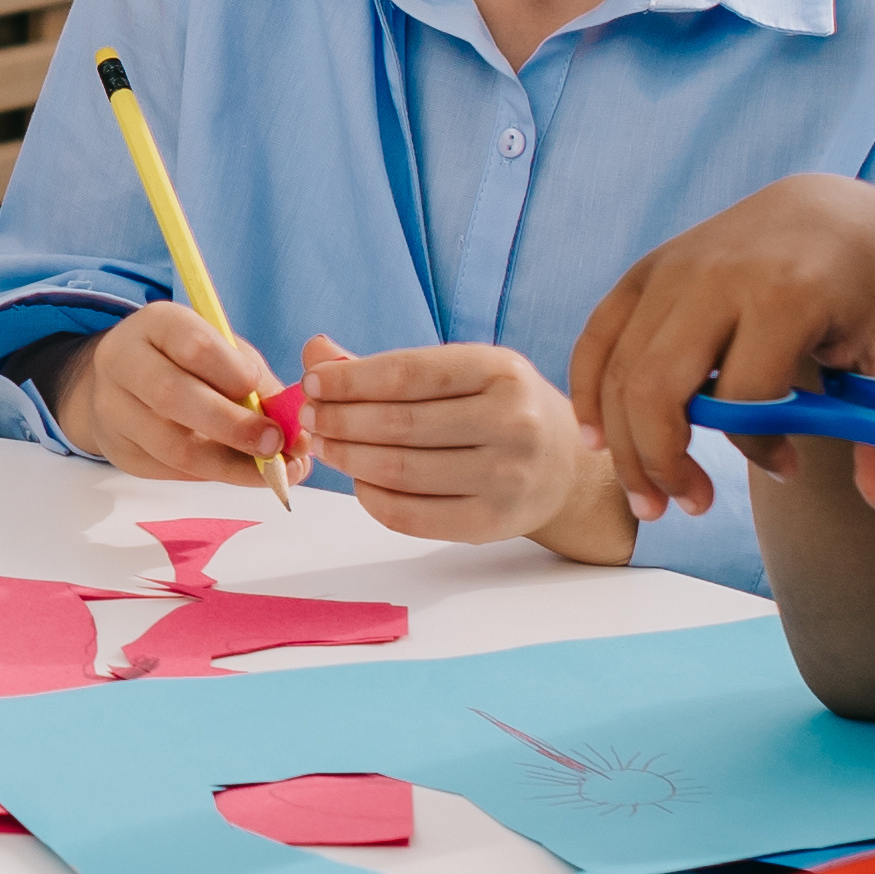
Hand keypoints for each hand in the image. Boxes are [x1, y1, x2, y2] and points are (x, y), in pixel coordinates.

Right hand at [47, 298, 297, 484]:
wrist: (121, 381)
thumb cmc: (186, 362)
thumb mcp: (220, 351)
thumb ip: (256, 383)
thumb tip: (295, 433)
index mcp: (155, 324)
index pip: (194, 346)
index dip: (236, 377)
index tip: (270, 402)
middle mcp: (123, 362)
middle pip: (174, 397)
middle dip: (233, 426)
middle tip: (275, 445)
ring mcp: (113, 409)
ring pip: (171, 446)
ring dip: (228, 465)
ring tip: (269, 471)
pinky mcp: (120, 450)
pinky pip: (170, 470)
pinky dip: (211, 474)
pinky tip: (238, 471)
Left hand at [294, 335, 621, 554]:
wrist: (565, 468)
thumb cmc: (500, 409)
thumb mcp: (463, 373)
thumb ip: (390, 367)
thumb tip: (316, 351)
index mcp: (502, 371)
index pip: (407, 373)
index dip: (350, 380)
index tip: (313, 381)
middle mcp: (512, 422)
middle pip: (399, 424)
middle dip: (340, 420)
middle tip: (310, 416)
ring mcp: (506, 476)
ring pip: (400, 470)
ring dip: (348, 458)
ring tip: (325, 445)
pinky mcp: (491, 522)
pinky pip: (410, 515)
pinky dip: (371, 497)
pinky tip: (358, 480)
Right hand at [565, 172, 874, 523]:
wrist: (824, 206)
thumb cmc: (860, 284)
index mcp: (784, 296)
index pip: (746, 398)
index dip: (761, 448)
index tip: (788, 464)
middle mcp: (718, 280)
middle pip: (659, 389)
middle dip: (662, 462)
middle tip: (685, 506)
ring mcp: (673, 271)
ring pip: (621, 372)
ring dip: (625, 446)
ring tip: (648, 497)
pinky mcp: (647, 269)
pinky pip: (598, 338)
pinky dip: (588, 392)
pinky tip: (597, 439)